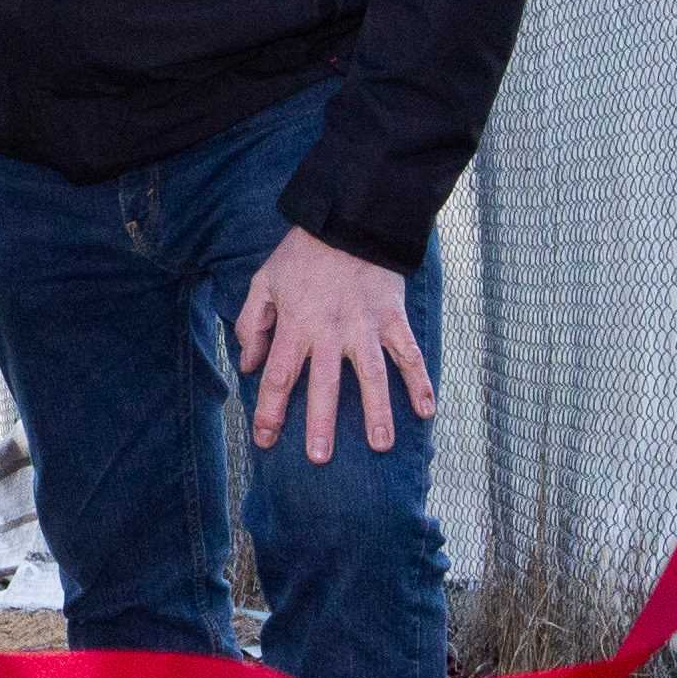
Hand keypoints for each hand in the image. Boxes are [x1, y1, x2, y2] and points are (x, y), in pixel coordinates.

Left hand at [235, 226, 431, 466]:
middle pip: (324, 385)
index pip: (279, 377)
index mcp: (295, 324)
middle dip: (320, 424)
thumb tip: (249, 364)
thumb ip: (252, 323)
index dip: (270, 411)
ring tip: (380, 446)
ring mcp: (365, 326)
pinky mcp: (393, 316)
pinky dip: (421, 381)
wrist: (348, 218)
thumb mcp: (264, 281)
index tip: (265, 440)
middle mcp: (330, 331)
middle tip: (319, 459)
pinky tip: (427, 411)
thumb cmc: (301, 254)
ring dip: (377, 412)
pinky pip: (409, 353)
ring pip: (372, 376)